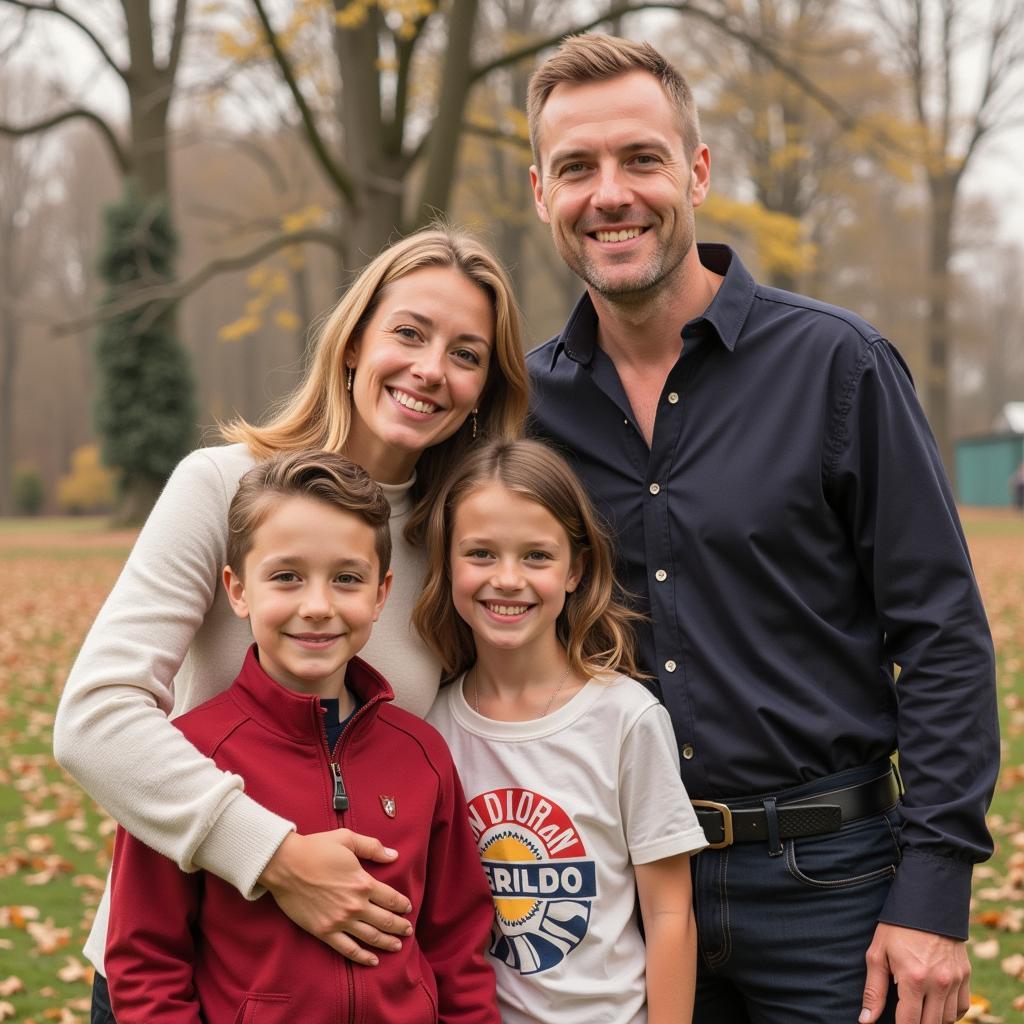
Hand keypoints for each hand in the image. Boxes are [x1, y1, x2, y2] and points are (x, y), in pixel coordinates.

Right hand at [258, 829, 413, 965]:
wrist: (285, 865)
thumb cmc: (316, 849)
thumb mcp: (347, 839)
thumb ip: (372, 847)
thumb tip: (393, 855)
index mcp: (363, 882)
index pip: (391, 898)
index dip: (402, 905)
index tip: (408, 908)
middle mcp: (355, 905)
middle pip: (385, 920)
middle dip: (399, 926)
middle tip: (408, 930)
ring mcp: (340, 921)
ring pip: (370, 937)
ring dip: (387, 942)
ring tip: (397, 945)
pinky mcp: (324, 932)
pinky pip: (347, 949)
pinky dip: (362, 957)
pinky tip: (372, 960)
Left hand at [860, 923, 969, 1023]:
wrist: (927, 903)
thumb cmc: (896, 927)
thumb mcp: (877, 954)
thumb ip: (873, 990)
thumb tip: (866, 1020)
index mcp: (913, 978)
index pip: (908, 1023)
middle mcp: (938, 983)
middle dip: (915, 1023)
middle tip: (904, 1013)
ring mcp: (955, 980)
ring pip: (947, 1020)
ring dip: (932, 1019)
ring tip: (917, 1009)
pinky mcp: (966, 976)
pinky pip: (962, 1008)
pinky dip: (949, 1013)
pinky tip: (935, 1005)